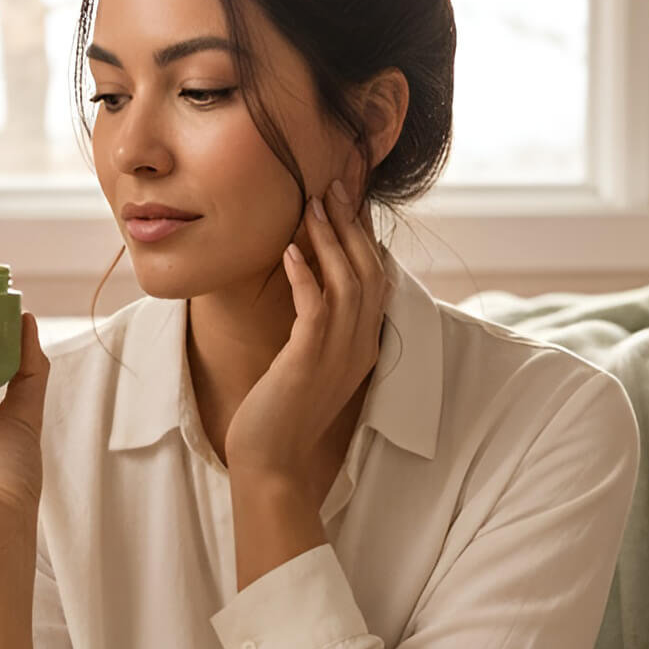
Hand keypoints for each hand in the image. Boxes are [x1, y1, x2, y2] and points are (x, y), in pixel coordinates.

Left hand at [224, 178, 392, 496]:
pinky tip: (289, 250)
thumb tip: (312, 289)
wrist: (272, 463)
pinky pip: (315, 308)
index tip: (351, 202)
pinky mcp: (309, 360)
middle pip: (368, 271)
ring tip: (313, 204)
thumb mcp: (309, 364)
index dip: (365, 237)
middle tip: (336, 186)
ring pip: (347, 283)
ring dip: (330, 240)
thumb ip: (320, 330)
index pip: (376, 279)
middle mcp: (360, 346)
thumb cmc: (282, 414)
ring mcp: (339, 353)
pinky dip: (305, 276)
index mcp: (365, 346)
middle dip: (352, 225)